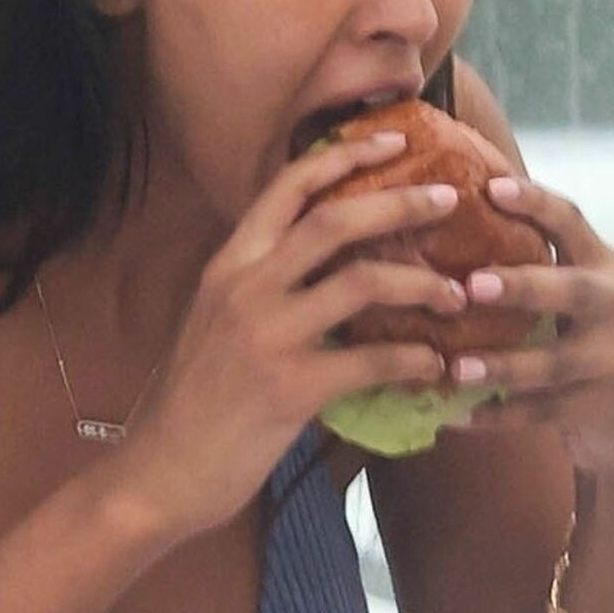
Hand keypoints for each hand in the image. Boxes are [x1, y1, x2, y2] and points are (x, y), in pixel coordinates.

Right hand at [103, 131, 471, 539]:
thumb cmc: (189, 405)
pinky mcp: (289, 388)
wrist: (157, 473)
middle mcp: (243, 288)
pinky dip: (414, 360)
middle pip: (334, 219)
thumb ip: (257, 290)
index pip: (287, 187)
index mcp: (226, 267)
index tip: (392, 140)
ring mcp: (265, 336)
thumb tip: (321, 270)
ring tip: (456, 293)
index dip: (343, 155)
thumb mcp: (212, 325)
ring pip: (361, 281)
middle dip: (400, 202)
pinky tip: (436, 367)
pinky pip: (370, 360)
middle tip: (449, 198)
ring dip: (421, 283)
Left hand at [450, 176, 613, 478]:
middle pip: (575, 291)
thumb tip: (441, 223)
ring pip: (556, 363)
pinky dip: (499, 414)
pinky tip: (457, 417)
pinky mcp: (604, 407)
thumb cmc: (575, 339)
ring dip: (503, 365)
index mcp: (605, 264)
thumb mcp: (568, 294)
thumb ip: (529, 264)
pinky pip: (544, 413)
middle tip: (472, 285)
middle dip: (523, 287)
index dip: (536, 204)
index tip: (491, 188)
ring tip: (455, 369)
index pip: (573, 223)